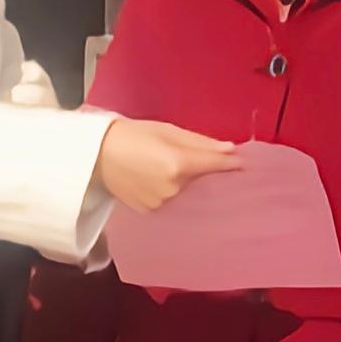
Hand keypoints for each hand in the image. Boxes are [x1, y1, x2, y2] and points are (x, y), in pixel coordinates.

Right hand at [97, 119, 239, 212]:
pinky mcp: (150, 211)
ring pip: (185, 191)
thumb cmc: (132, 135)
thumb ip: (200, 142)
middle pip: (199, 179)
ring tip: (163, 166)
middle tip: (185, 157)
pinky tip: (154, 179)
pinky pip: (170, 200)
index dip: (230, 165)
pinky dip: (169, 190)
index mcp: (178, 163)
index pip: (213, 166)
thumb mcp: (167, 130)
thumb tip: (230, 150)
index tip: (245, 164)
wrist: (95, 154)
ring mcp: (161, 203)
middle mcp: (173, 188)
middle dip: (198, 170)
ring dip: (183, 181)